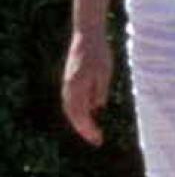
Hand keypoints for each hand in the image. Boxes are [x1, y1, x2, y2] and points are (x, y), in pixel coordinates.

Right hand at [62, 26, 112, 145]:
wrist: (87, 35)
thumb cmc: (99, 52)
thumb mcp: (104, 72)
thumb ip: (99, 91)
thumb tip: (96, 107)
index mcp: (76, 87)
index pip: (80, 116)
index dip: (88, 130)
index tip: (98, 140)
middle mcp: (69, 87)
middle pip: (73, 115)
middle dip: (84, 130)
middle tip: (97, 141)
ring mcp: (68, 84)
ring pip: (70, 109)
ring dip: (80, 122)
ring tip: (93, 132)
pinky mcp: (70, 80)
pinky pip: (72, 101)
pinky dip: (78, 112)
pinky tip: (89, 115)